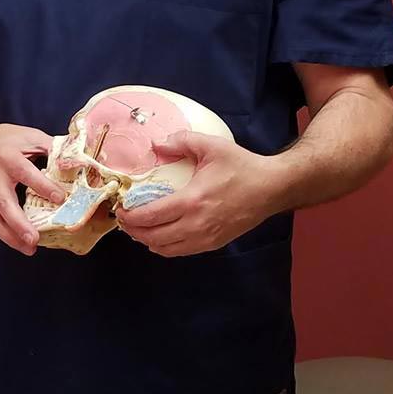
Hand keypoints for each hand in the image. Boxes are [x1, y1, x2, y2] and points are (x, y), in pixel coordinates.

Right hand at [0, 124, 65, 255]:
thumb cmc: (5, 140)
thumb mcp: (29, 136)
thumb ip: (51, 148)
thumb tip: (77, 160)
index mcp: (8, 157)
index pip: (25, 173)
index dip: (42, 186)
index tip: (60, 198)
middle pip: (5, 203)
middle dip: (19, 223)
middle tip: (34, 239)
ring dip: (11, 237)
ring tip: (29, 249)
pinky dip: (7, 237)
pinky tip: (21, 246)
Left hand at [115, 131, 278, 257]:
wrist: (272, 188)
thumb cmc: (242, 167)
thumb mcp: (211, 146)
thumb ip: (181, 141)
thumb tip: (156, 145)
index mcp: (192, 201)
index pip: (150, 217)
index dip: (129, 216)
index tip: (120, 209)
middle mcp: (196, 225)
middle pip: (152, 238)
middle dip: (133, 231)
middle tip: (124, 219)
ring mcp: (205, 238)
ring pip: (165, 249)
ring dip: (147, 241)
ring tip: (139, 228)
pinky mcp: (214, 244)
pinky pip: (181, 252)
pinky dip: (165, 246)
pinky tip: (160, 235)